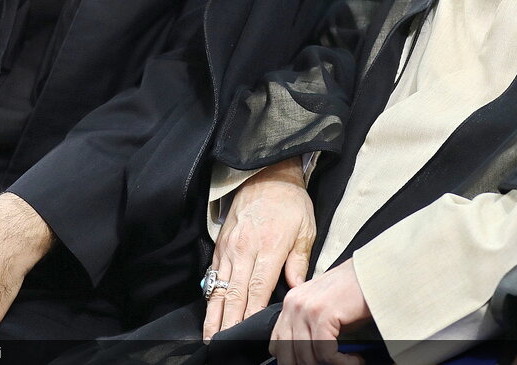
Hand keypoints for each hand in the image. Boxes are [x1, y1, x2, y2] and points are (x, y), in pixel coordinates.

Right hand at [203, 158, 314, 339]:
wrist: (268, 173)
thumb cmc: (291, 202)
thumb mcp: (306, 229)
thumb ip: (299, 261)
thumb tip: (296, 287)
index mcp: (269, 246)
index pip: (257, 287)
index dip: (249, 312)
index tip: (244, 332)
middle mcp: (245, 248)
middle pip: (234, 292)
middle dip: (227, 320)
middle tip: (221, 343)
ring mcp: (230, 246)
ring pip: (219, 286)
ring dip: (214, 312)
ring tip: (210, 335)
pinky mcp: (221, 242)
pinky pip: (213, 272)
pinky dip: (211, 293)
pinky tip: (210, 309)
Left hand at [269, 260, 370, 364]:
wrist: (374, 274)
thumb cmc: (354, 294)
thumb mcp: (324, 312)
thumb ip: (309, 331)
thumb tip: (307, 359)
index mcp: (290, 304)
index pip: (277, 346)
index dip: (292, 361)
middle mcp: (293, 305)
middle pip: (288, 355)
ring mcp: (306, 308)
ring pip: (307, 358)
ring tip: (350, 361)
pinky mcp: (322, 314)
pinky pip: (325, 354)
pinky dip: (342, 362)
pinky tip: (355, 359)